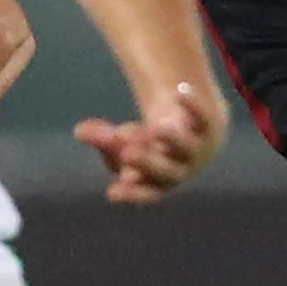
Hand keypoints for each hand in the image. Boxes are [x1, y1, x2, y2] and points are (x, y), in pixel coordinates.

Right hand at [74, 82, 225, 204]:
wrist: (195, 129)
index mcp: (159, 182)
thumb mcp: (123, 144)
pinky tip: (179, 91)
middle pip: (166, 172)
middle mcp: (180, 170)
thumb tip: (79, 131)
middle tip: (127, 153)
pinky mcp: (207, 125)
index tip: (113, 192)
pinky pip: (202, 115)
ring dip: (171, 138)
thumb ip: (102, 139)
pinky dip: (192, 104)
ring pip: (185, 146)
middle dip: (147, 162)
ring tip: (157, 126)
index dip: (133, 194)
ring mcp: (195, 149)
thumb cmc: (151, 145)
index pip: (148, 193)